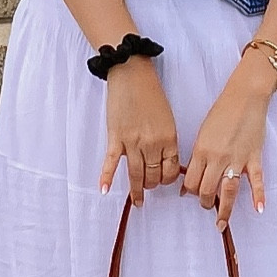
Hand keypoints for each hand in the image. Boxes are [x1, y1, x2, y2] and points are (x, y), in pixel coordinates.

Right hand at [100, 56, 180, 204]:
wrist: (132, 75)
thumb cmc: (151, 93)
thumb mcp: (168, 118)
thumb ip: (167, 140)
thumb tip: (165, 159)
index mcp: (169, 138)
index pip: (171, 170)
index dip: (168, 179)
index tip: (164, 181)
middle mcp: (152, 144)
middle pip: (153, 175)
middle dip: (152, 185)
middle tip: (149, 189)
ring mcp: (132, 142)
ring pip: (136, 174)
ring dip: (137, 189)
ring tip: (137, 201)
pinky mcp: (115, 138)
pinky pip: (111, 162)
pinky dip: (106, 177)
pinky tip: (104, 190)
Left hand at [183, 54, 273, 228]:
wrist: (245, 97)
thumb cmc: (222, 113)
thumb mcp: (203, 133)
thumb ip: (198, 156)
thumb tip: (190, 177)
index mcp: (201, 151)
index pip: (191, 181)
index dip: (189, 191)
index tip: (189, 195)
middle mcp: (217, 158)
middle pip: (207, 190)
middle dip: (205, 202)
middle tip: (207, 206)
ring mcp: (237, 159)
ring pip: (228, 191)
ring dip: (224, 210)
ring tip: (221, 223)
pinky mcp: (254, 157)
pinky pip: (256, 180)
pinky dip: (258, 196)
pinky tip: (258, 210)